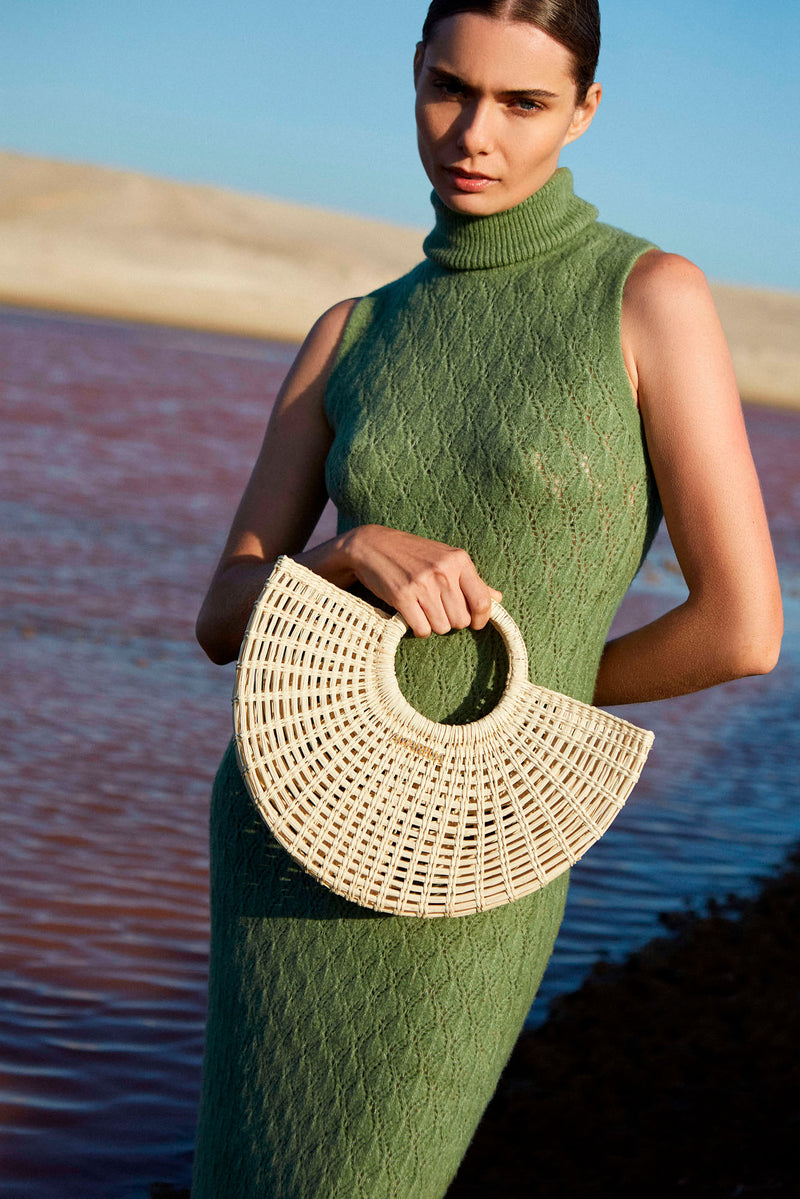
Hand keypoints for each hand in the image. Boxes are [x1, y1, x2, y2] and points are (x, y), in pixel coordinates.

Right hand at [342, 525, 501, 637]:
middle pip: (461, 620)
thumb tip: (498, 598)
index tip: (475, 623)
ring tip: (424, 609)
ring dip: (434, 625)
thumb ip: (473, 580)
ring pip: (442, 627)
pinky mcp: (402, 596)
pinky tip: (413, 615)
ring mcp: (422, 584)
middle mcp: (443, 572)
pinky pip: (422, 629)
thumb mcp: (446, 559)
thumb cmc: (413, 553)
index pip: (482, 602)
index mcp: (459, 561)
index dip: (481, 619)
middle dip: (451, 621)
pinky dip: (419, 629)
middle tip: (439, 609)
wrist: (373, 545)